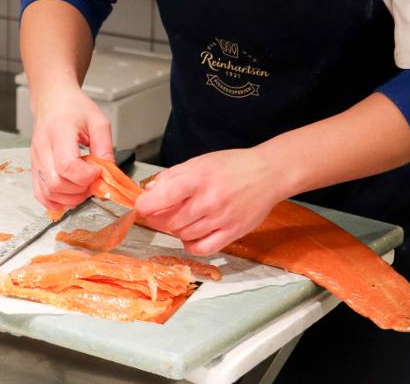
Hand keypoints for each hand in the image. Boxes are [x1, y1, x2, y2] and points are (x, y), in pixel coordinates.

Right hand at [30, 85, 112, 215]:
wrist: (53, 100)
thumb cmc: (74, 107)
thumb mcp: (98, 121)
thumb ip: (105, 148)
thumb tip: (109, 173)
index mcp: (59, 131)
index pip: (67, 165)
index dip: (85, 175)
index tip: (97, 170)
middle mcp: (43, 147)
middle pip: (56, 183)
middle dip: (79, 189)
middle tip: (92, 180)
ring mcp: (35, 159)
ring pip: (47, 192)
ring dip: (69, 198)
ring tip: (83, 186)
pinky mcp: (34, 168)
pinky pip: (40, 194)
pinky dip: (55, 201)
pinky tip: (69, 195)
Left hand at [134, 148, 284, 255]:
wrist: (268, 173)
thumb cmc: (234, 165)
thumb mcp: (201, 161)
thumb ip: (173, 175)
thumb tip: (150, 189)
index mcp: (199, 177)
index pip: (162, 197)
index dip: (145, 205)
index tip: (141, 206)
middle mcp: (209, 200)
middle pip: (170, 221)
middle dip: (159, 219)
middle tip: (159, 213)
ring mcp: (221, 218)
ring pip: (184, 235)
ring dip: (176, 230)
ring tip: (182, 218)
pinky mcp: (232, 232)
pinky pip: (202, 248)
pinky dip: (190, 245)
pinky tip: (191, 235)